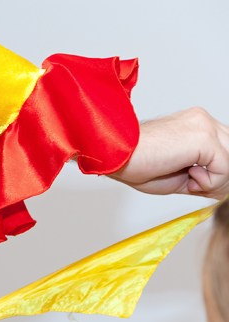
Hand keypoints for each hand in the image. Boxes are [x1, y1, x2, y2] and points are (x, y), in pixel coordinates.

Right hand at [110, 107, 228, 198]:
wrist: (116, 156)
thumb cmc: (135, 164)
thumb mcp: (177, 174)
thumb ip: (202, 177)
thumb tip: (223, 190)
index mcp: (195, 124)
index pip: (224, 147)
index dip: (216, 170)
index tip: (197, 184)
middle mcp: (203, 120)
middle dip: (219, 176)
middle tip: (195, 187)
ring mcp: (205, 127)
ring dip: (214, 179)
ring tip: (189, 182)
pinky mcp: (204, 139)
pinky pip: (225, 167)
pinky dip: (209, 182)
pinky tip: (188, 178)